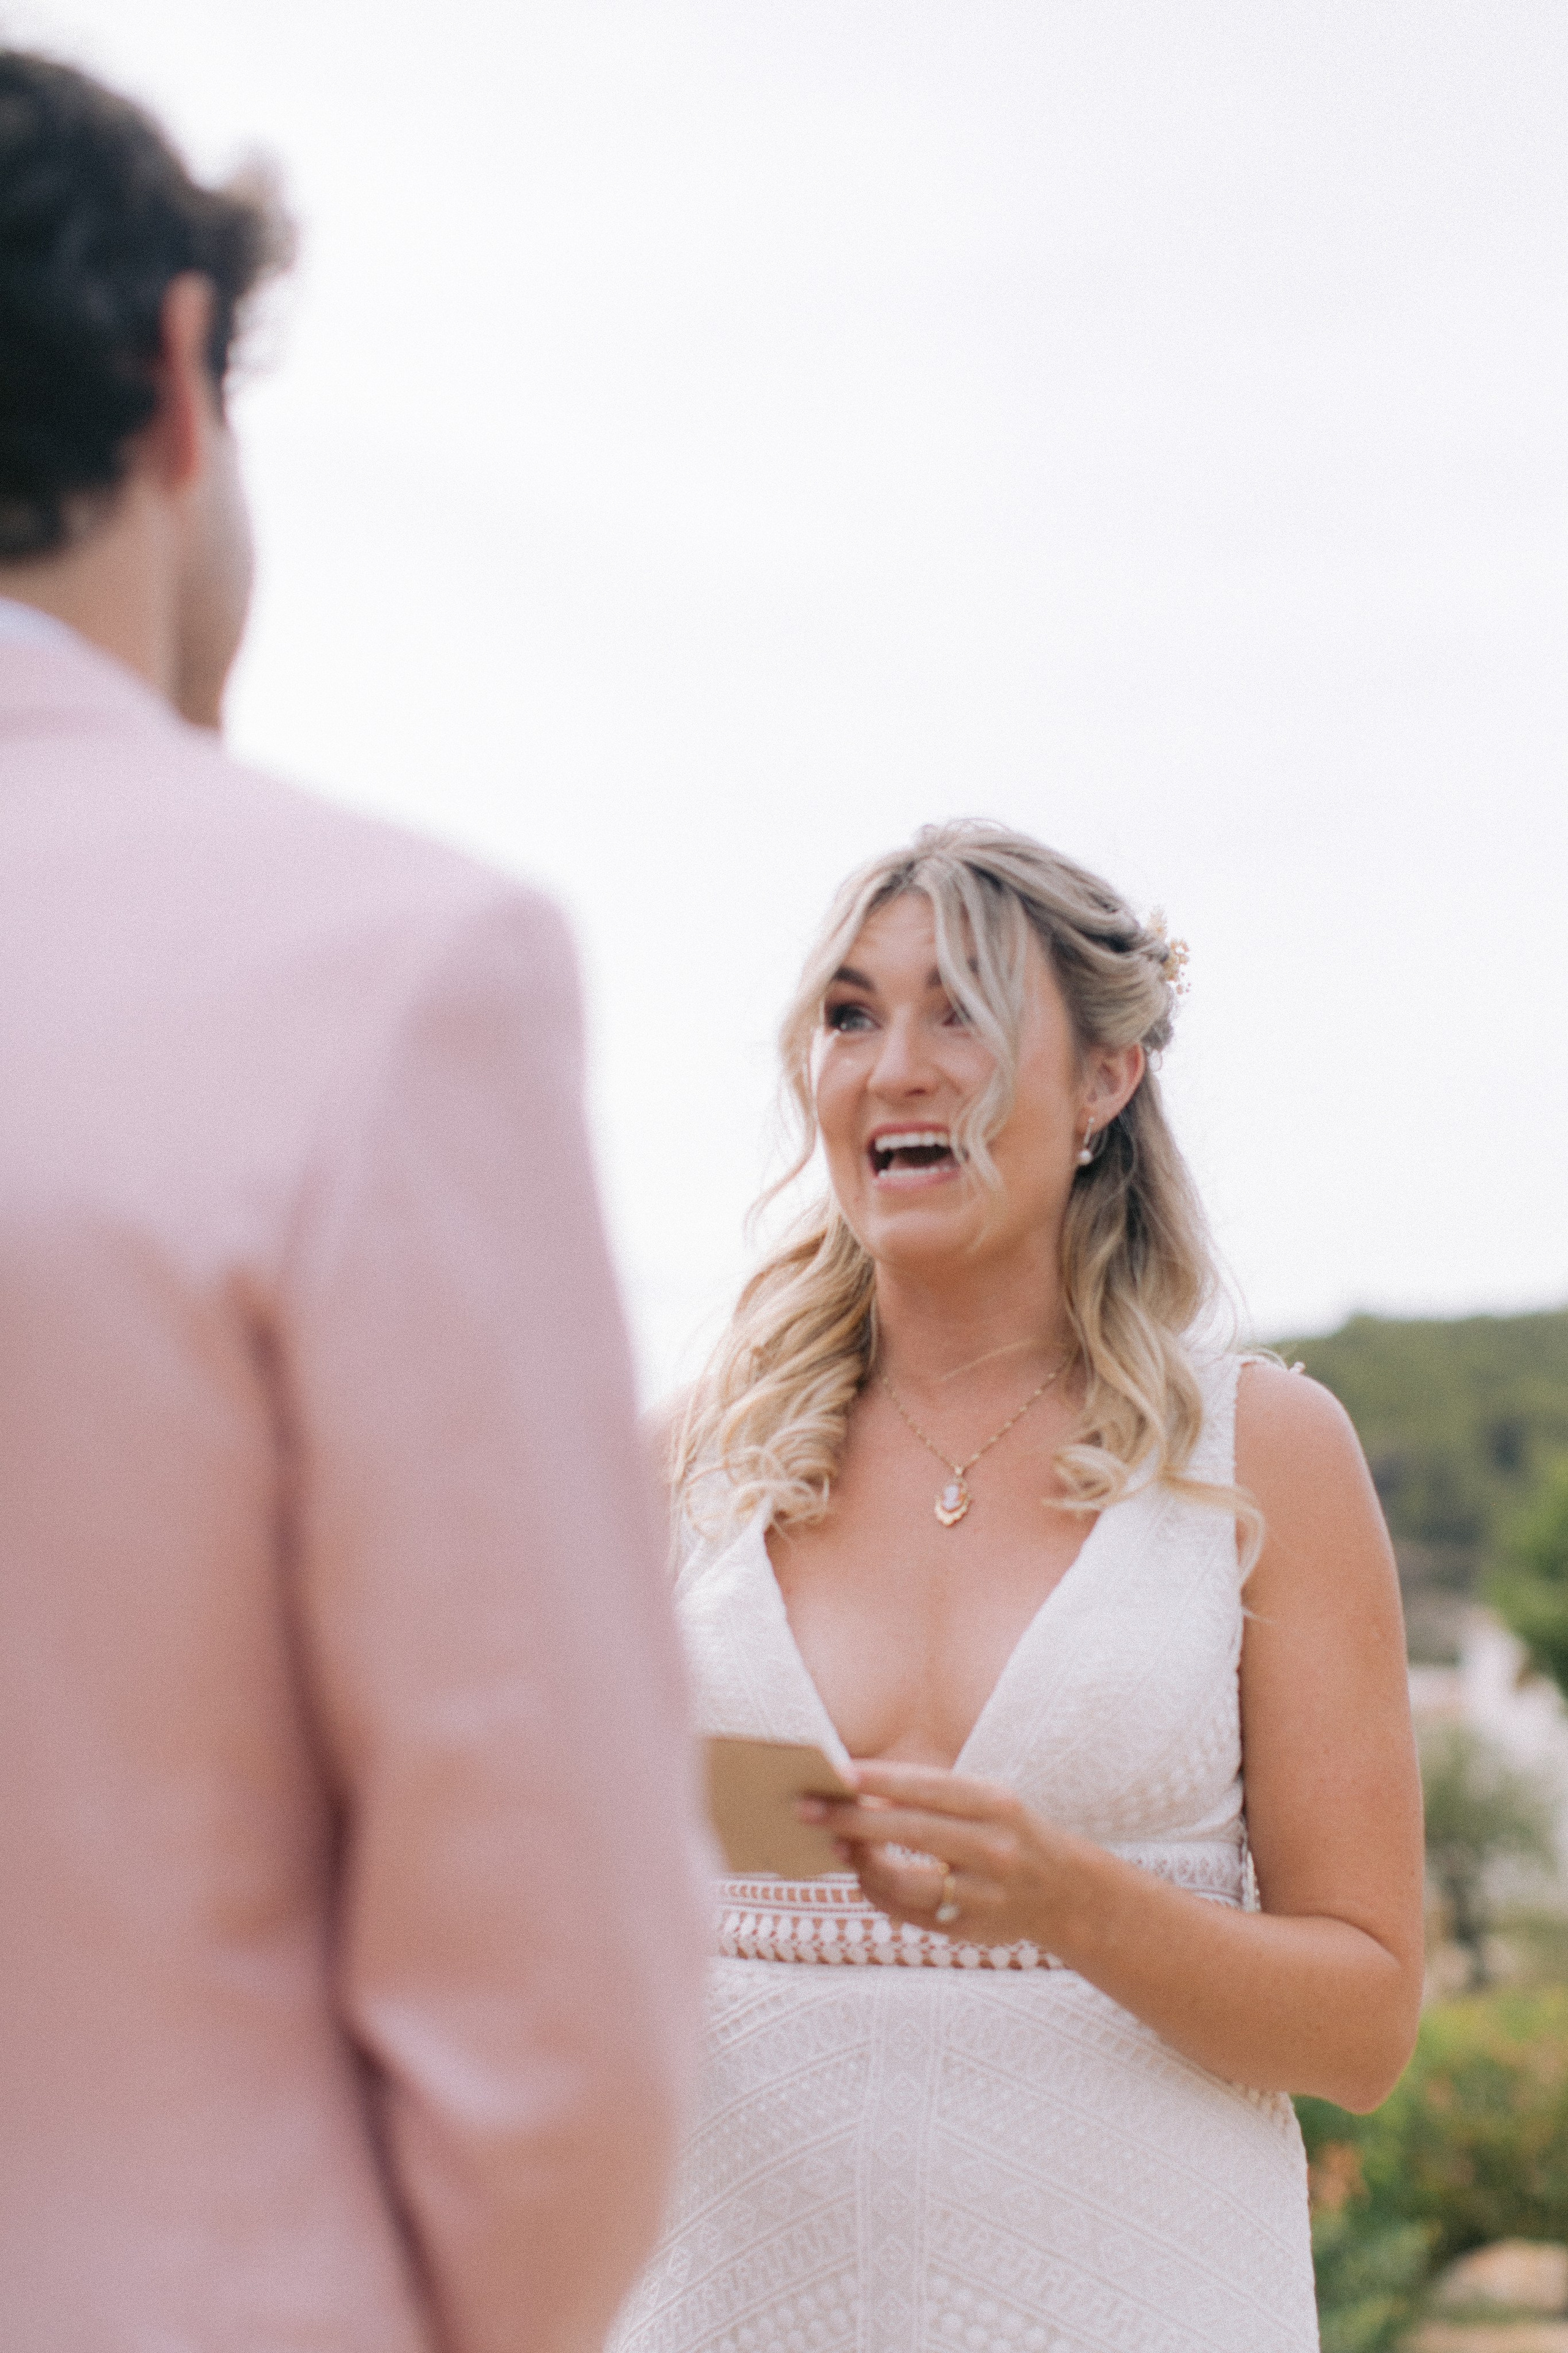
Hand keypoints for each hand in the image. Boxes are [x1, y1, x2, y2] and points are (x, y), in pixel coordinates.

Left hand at [800, 1759, 1087, 1947]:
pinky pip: (911, 1913)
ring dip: (862, 1864)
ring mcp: (985, 1894)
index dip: (881, 1780)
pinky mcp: (971, 1930)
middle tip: (807, 1810)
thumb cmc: (1006, 1831)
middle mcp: (995, 1848)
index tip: (837, 1772)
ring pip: (907, 1881)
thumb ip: (931, 1795)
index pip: (929, 1787)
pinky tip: (862, 1877)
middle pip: (912, 1832)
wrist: (1064, 1893)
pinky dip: (879, 1893)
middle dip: (854, 1820)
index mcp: (997, 1804)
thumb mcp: (986, 1801)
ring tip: (836, 1847)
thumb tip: (859, 1789)